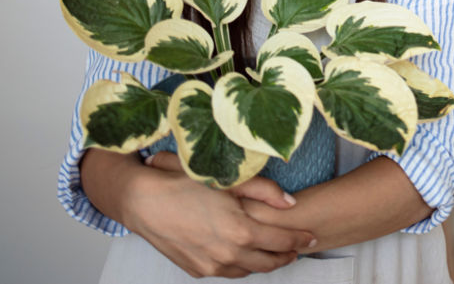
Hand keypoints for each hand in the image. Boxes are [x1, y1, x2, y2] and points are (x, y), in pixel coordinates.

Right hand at [119, 151, 315, 277]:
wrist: (143, 202)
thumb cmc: (184, 185)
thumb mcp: (229, 180)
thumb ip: (265, 191)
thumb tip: (291, 202)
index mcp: (241, 231)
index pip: (283, 241)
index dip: (300, 239)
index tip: (311, 236)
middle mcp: (229, 254)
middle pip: (269, 262)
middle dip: (287, 256)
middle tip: (298, 248)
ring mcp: (212, 266)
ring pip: (249, 270)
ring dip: (265, 263)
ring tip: (275, 253)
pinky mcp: (197, 270)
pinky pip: (228, 272)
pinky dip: (241, 265)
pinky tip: (245, 255)